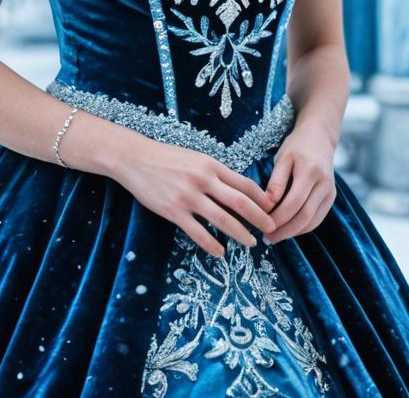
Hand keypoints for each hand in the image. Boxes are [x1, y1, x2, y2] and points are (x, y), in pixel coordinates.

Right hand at [112, 136, 276, 258]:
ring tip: (251, 243)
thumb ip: (215, 172)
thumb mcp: (195, 158)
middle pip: (239, 202)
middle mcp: (202, 180)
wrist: (135, 158)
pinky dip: (211, 244)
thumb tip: (237, 190)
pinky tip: (219, 252)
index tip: (272, 209)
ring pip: (222, 219)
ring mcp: (188, 197)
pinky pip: (197, 232)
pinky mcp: (173, 211)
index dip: (260, 198)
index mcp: (210, 165)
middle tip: (271, 229)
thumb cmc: (167, 157)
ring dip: (239, 233)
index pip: (243, 183)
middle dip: (258, 218)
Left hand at [262, 121, 337, 243]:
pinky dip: (303, 227)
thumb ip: (276, 181)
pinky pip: (317, 218)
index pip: (294, 202)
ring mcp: (330, 192)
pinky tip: (289, 229)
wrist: (320, 137)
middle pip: (305, 216)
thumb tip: (268, 204)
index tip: (262, 226)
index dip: (278, 218)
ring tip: (275, 236)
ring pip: (313, 221)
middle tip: (267, 238)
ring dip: (294, 232)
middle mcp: (324, 184)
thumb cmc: (296, 146)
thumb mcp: (282, 157)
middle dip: (285, 231)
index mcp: (310, 171)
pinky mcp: (331, 197)